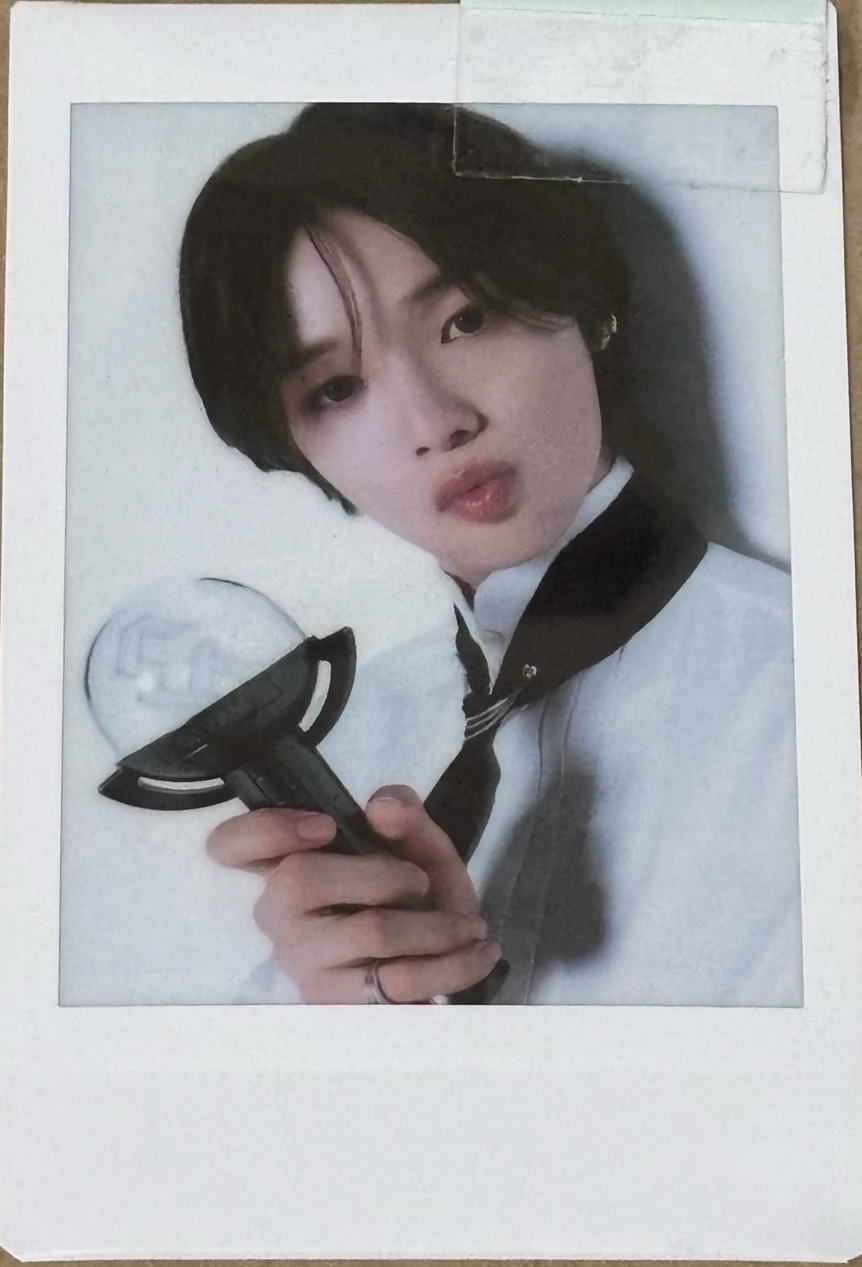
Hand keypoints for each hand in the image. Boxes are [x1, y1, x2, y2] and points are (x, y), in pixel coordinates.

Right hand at [206, 785, 501, 1002]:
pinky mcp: (339, 1005)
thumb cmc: (412, 897)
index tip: (324, 826)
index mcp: (284, 866)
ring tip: (465, 925)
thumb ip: (404, 814)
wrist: (442, 960)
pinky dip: (454, 962)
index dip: (264, 830)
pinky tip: (478, 949)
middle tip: (419, 883)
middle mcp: (279, 916)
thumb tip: (381, 806)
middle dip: (381, 874)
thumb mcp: (416, 845)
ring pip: (368, 931)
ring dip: (434, 924)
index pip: (229, 846)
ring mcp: (304, 964)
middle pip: (300, 880)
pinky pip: (401, 980)